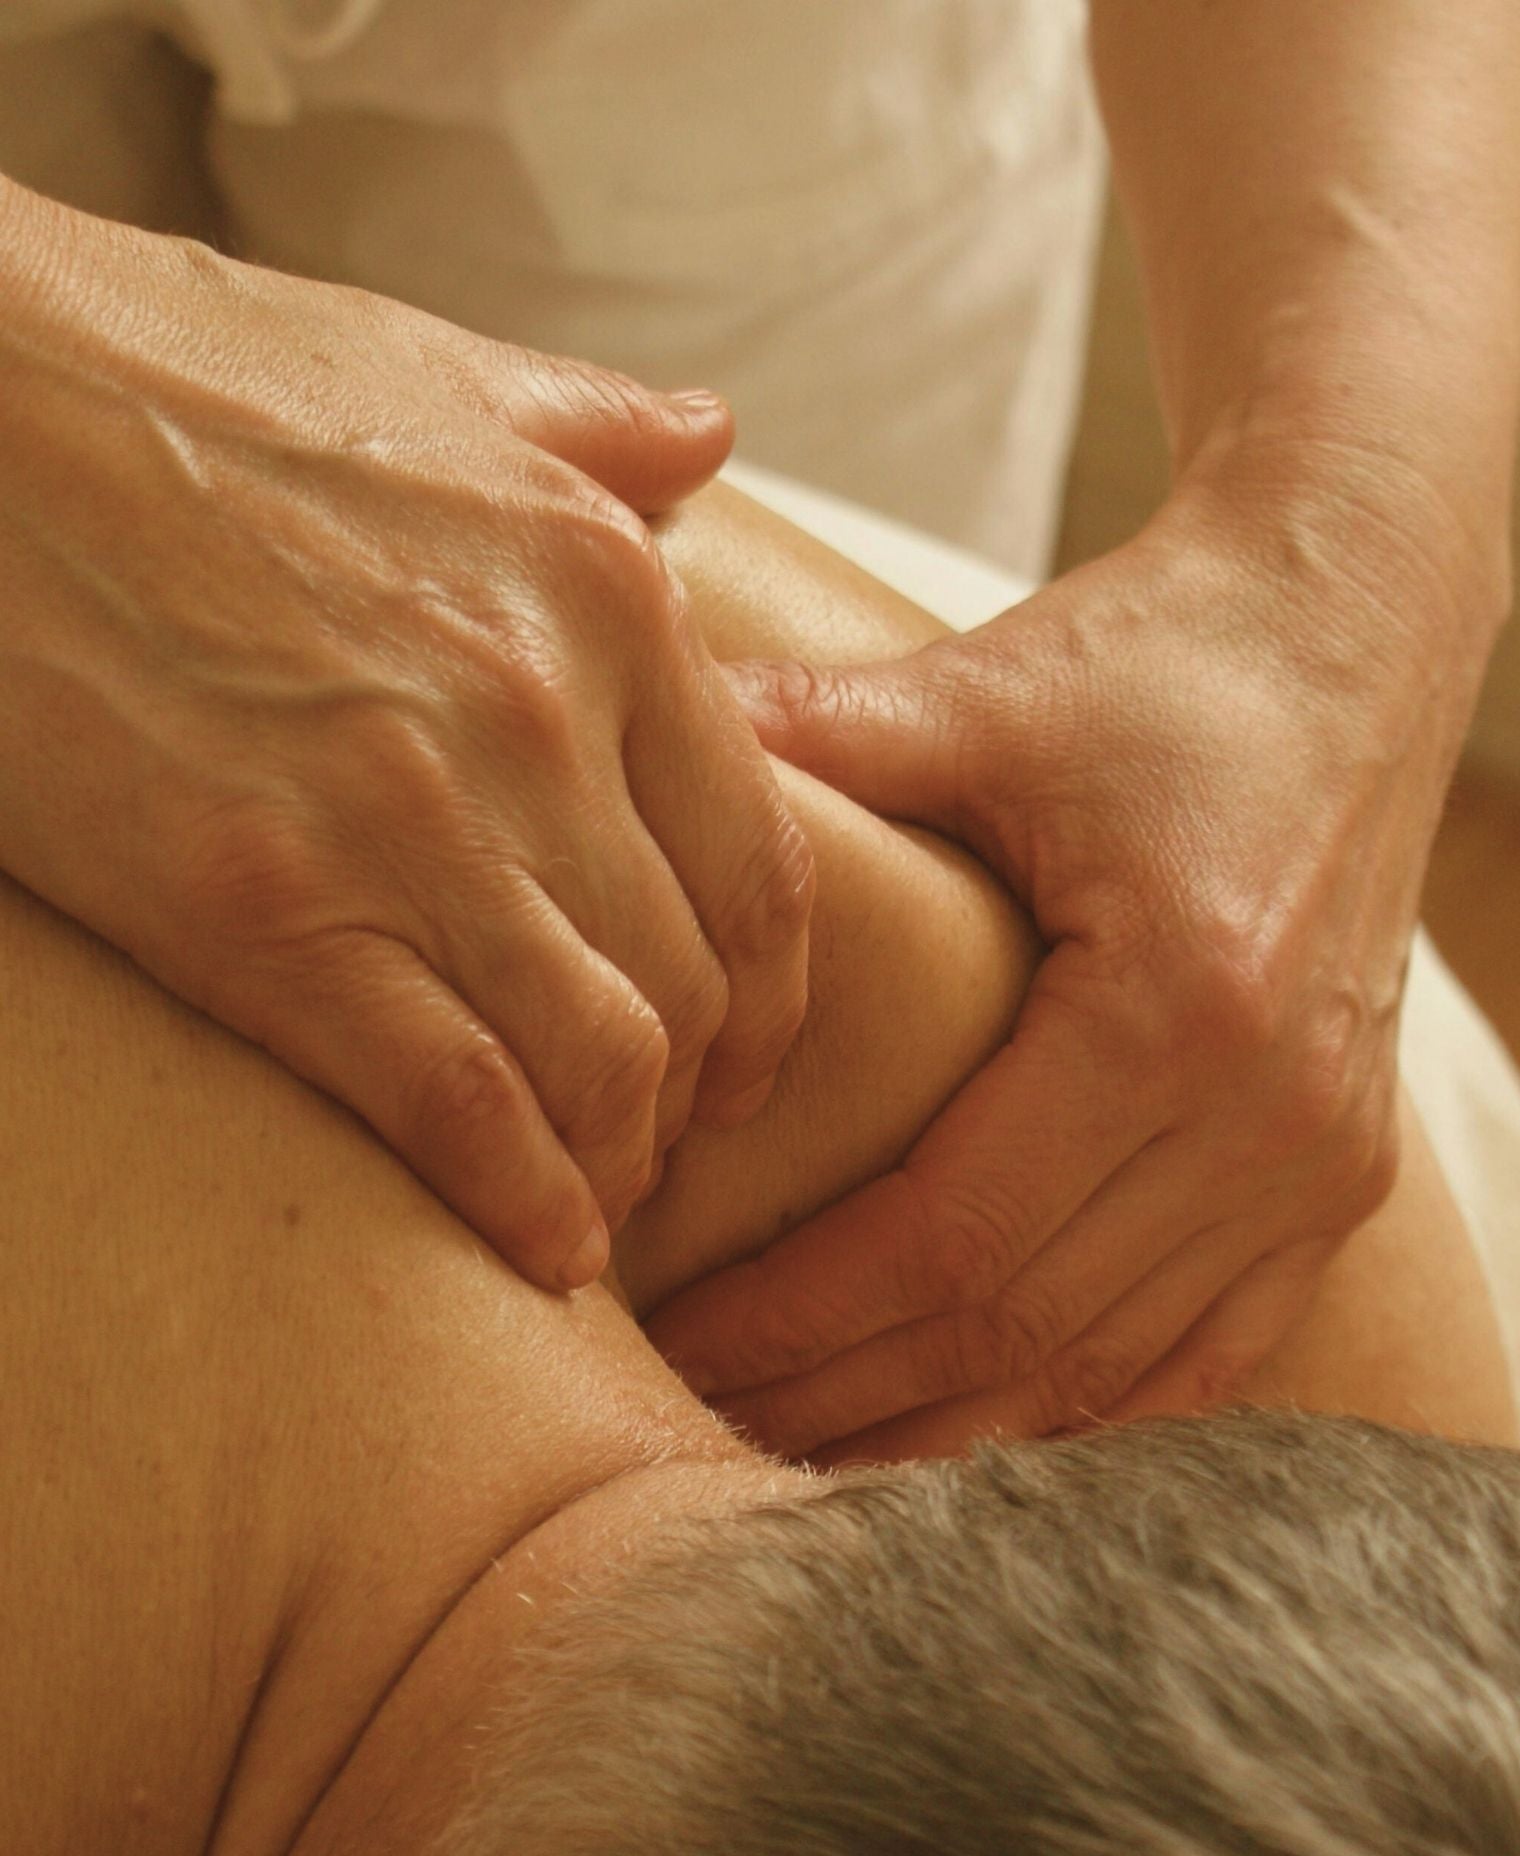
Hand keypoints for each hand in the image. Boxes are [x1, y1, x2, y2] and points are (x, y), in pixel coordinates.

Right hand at [0, 185, 812, 1291]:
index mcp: (604, 596)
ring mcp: (410, 819)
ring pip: (604, 1059)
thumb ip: (598, 432)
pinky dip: (522, 1198)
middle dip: (698, 1098)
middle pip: (696, 980)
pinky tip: (547, 1250)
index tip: (749, 1057)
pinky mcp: (264, 911)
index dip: (776, 996)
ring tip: (600, 1200)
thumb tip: (707, 438)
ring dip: (621, 1162)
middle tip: (663, 1143)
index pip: (764, 860)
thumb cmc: (172, 373)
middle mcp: (540, 715)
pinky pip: (458, 1103)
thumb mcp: (432, 369)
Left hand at [645, 438, 1504, 1458]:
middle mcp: (1273, 1114)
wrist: (1353, 633)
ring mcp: (1325, 1158)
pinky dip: (1089, 1404)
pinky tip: (984, 1435)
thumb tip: (640, 726)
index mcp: (1181, 1007)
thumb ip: (815, 736)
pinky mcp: (1344, 1170)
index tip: (680, 1347)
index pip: (954, 1234)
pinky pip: (1211, 1347)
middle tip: (700, 1422)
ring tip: (808, 1452)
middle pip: (1024, 1326)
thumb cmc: (1164, 657)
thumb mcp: (986, 691)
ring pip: (1112, 1365)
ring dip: (955, 1426)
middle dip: (850, 1393)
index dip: (806, 1313)